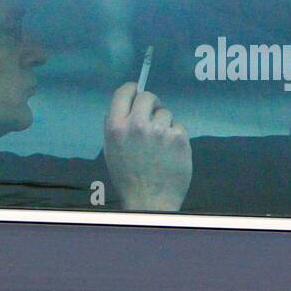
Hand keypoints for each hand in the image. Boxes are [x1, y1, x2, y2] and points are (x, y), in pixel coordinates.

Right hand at [104, 83, 191, 211]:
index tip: (137, 91)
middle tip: (153, 115)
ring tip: (161, 143)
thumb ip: (115, 127)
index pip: (124, 92)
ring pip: (165, 112)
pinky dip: (176, 136)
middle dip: (151, 104)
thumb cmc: (128, 178)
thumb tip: (122, 107)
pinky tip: (171, 151)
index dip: (132, 89)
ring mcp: (160, 130)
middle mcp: (137, 125)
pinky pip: (178, 126)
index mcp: (116, 127)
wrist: (150, 200)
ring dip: (164, 123)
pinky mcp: (179, 138)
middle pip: (148, 96)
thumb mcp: (111, 151)